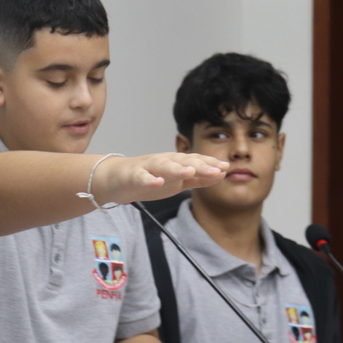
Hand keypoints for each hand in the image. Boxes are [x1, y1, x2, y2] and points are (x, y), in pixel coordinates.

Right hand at [95, 152, 228, 204]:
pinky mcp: (133, 176)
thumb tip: (220, 174)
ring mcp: (148, 167)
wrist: (116, 179)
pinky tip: (156, 182)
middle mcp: (163, 161)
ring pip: (163, 166)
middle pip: (183, 161)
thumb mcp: (177, 181)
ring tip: (189, 172)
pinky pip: (141, 177)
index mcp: (175, 162)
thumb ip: (197, 178)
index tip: (226, 167)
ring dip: (176, 168)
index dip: (210, 163)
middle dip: (199, 165)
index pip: (195, 160)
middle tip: (216, 170)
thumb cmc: (148, 178)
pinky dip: (149, 179)